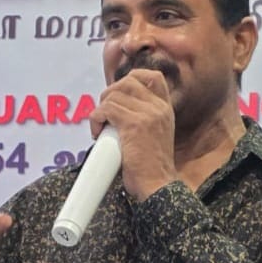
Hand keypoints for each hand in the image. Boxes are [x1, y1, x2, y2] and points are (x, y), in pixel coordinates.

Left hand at [89, 68, 177, 200]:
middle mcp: (158, 108)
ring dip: (100, 109)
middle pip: (128, 81)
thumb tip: (116, 106)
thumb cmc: (151, 168)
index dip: (132, 78)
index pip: (153, 77)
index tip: (119, 94)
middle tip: (105, 114)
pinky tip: (97, 133)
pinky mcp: (133, 125)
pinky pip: (106, 109)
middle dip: (110, 93)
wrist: (157, 185)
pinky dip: (96, 119)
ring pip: (114, 95)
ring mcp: (147, 114)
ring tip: (100, 127)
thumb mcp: (155, 135)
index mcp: (165, 109)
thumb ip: (143, 118)